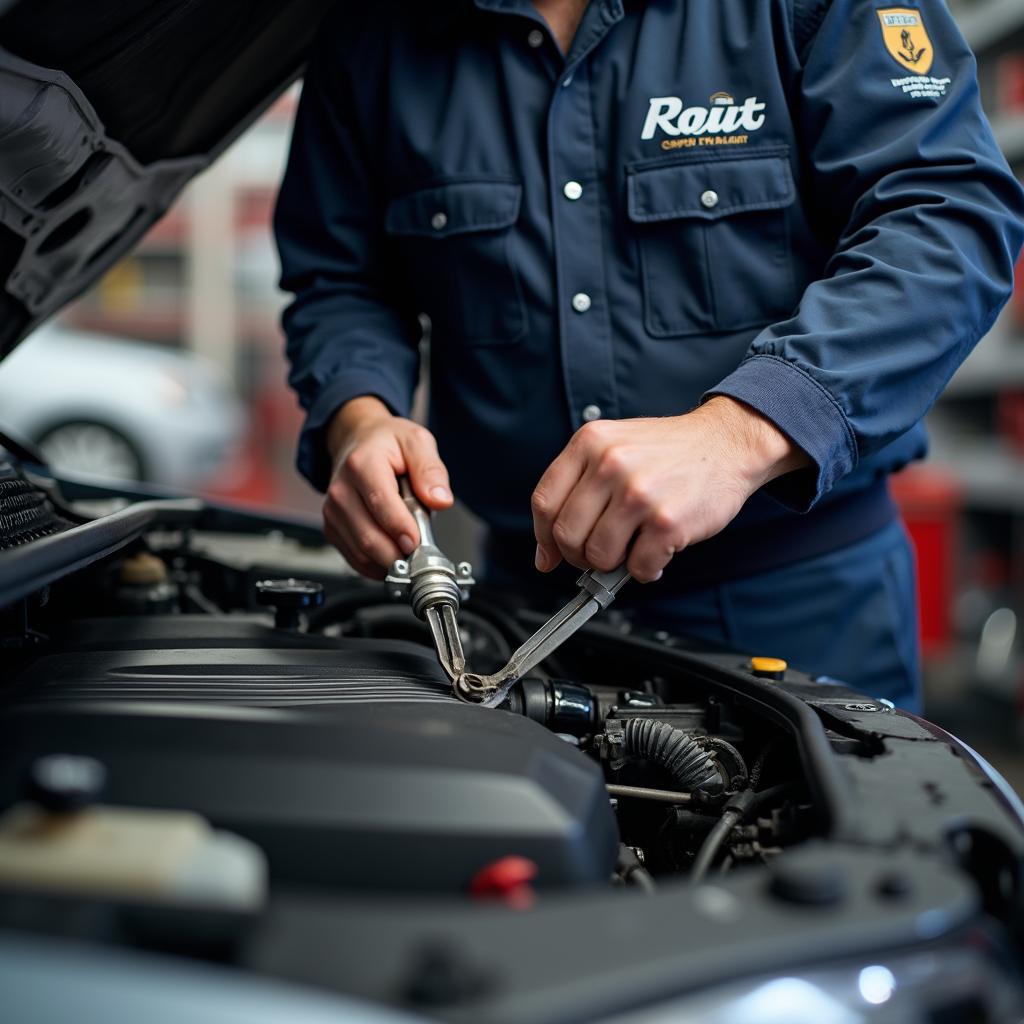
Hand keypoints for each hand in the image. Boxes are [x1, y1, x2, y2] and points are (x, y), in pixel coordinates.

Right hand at [323, 396, 452, 578]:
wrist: (358, 441)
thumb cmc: (388, 444)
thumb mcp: (417, 442)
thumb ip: (431, 470)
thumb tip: (441, 499)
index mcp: (361, 464)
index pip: (380, 504)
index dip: (401, 528)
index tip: (418, 543)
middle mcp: (341, 490)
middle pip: (368, 537)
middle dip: (399, 554)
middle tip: (422, 556)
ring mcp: (333, 512)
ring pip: (362, 554)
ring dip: (390, 562)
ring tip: (411, 553)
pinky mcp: (333, 528)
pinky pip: (356, 560)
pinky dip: (378, 566)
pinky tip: (395, 555)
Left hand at [531, 396, 809, 582]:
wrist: (727, 443)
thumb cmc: (670, 451)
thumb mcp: (614, 447)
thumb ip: (578, 488)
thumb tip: (546, 553)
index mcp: (590, 443)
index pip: (544, 502)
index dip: (544, 537)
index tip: (550, 555)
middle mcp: (610, 465)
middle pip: (567, 535)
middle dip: (579, 555)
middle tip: (600, 553)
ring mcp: (638, 494)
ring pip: (599, 556)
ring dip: (614, 564)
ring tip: (633, 548)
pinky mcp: (667, 521)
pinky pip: (639, 568)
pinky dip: (646, 570)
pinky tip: (657, 552)